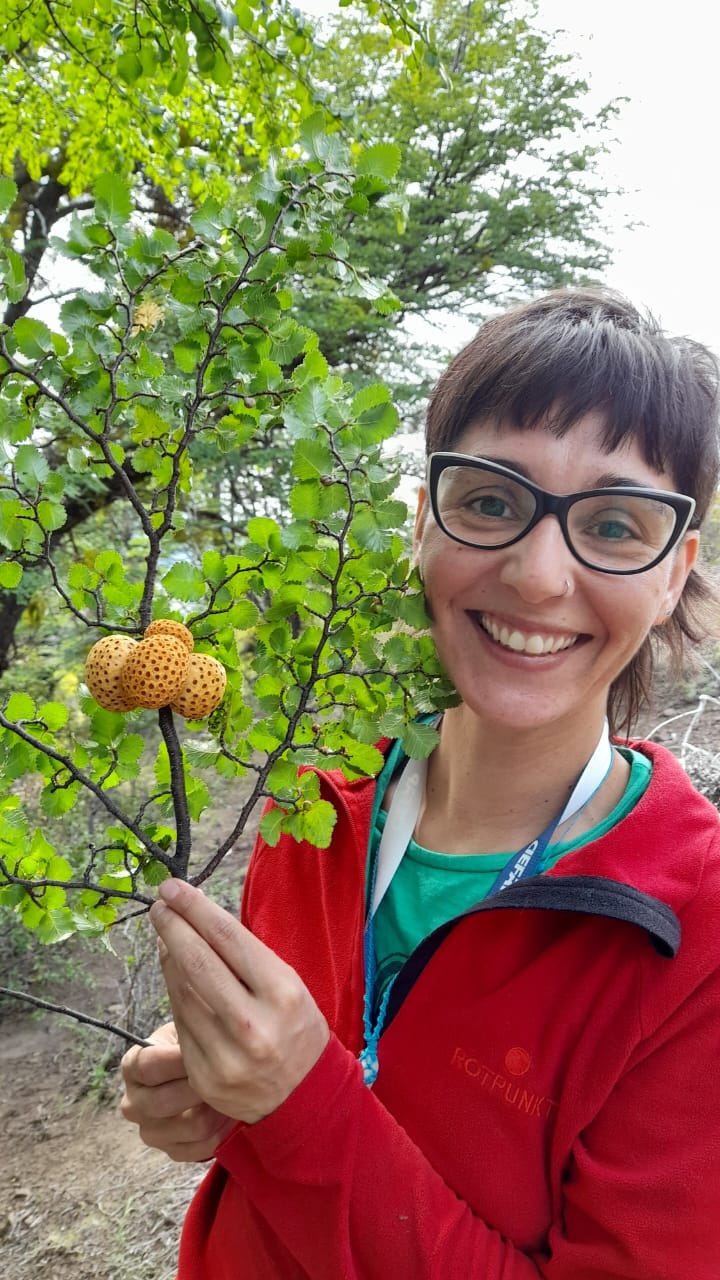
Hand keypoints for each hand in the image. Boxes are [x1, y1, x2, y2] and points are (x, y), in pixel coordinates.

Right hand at [120, 1021, 235, 1161]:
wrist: (202, 1076)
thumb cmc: (194, 1048)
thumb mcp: (187, 1032)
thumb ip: (190, 1033)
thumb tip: (206, 1031)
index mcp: (132, 1067)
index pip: (148, 1066)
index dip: (180, 1059)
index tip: (208, 1051)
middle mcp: (133, 1103)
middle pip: (164, 1101)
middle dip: (202, 1086)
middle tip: (228, 1072)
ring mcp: (151, 1132)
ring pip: (191, 1125)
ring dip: (219, 1108)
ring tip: (236, 1090)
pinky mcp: (173, 1152)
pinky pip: (203, 1146)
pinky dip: (224, 1129)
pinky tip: (232, 1111)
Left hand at [149, 880, 329, 1124]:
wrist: (305, 1097)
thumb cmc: (296, 1027)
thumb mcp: (288, 985)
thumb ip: (246, 957)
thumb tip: (197, 921)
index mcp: (282, 993)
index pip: (227, 938)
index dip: (195, 908)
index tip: (172, 887)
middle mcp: (252, 1024)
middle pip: (198, 962)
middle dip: (173, 926)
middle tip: (158, 903)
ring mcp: (225, 1054)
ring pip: (182, 992)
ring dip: (169, 957)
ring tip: (165, 934)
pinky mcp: (204, 1075)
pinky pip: (181, 1023)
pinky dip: (175, 993)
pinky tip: (173, 973)